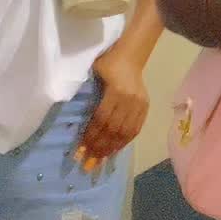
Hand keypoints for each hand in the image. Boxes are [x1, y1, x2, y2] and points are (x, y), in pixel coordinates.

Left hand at [75, 43, 149, 171]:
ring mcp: (139, 105)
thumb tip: (75, 117)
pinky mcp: (145, 108)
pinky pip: (135, 130)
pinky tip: (114, 151)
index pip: (102, 119)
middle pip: (113, 129)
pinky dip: (124, 142)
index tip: (80, 150)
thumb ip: (89, 93)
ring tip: (99, 161)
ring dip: (111, 148)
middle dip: (99, 147)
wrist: (131, 56)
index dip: (91, 135)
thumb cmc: (108, 63)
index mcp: (116, 90)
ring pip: (125, 133)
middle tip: (87, 163)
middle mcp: (129, 100)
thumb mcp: (95, 73)